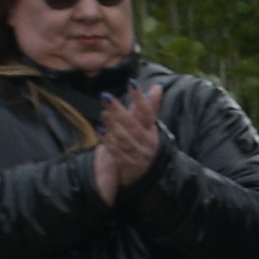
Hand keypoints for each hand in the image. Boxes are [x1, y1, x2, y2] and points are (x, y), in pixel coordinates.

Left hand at [89, 86, 166, 202]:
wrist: (145, 176)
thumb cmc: (142, 145)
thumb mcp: (146, 127)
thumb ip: (149, 107)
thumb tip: (157, 87)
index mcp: (151, 130)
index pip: (147, 111)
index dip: (139, 98)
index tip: (130, 83)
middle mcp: (147, 142)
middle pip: (133, 125)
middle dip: (119, 110)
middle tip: (105, 97)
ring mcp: (139, 155)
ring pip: (126, 139)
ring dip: (114, 126)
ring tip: (103, 114)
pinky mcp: (130, 166)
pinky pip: (119, 154)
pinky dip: (110, 143)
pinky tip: (101, 132)